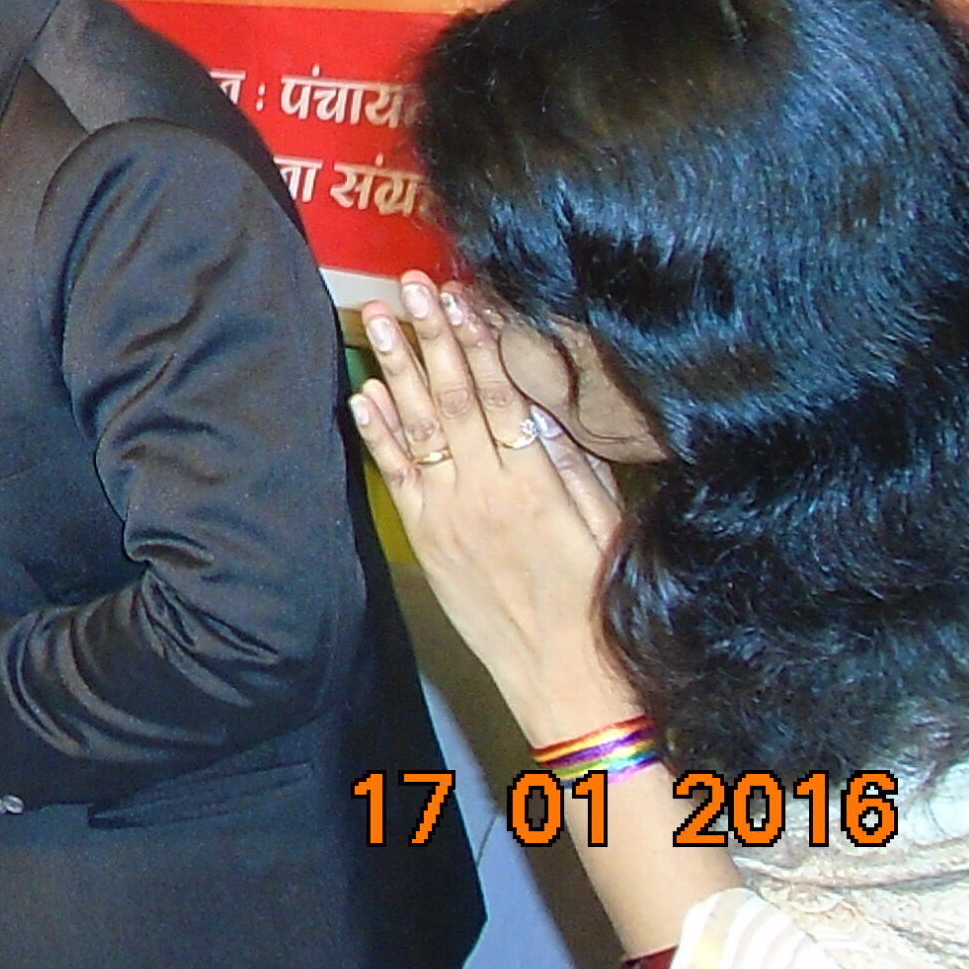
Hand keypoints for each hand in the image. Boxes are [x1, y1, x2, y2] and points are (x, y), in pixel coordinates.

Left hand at [350, 273, 631, 740]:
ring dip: (396, 369)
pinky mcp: (429, 540)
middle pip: (452, 396)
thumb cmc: (600, 601)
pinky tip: (363, 395)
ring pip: (417, 427)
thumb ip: (568, 460)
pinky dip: (378, 433)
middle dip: (429, 337)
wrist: (567, 680)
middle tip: (409, 287)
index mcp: (536, 482)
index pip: (500, 392)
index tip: (460, 295)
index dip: (477, 339)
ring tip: (377, 320)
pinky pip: (398, 477)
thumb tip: (540, 402)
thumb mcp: (604, 523)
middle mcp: (485, 491)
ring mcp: (449, 515)